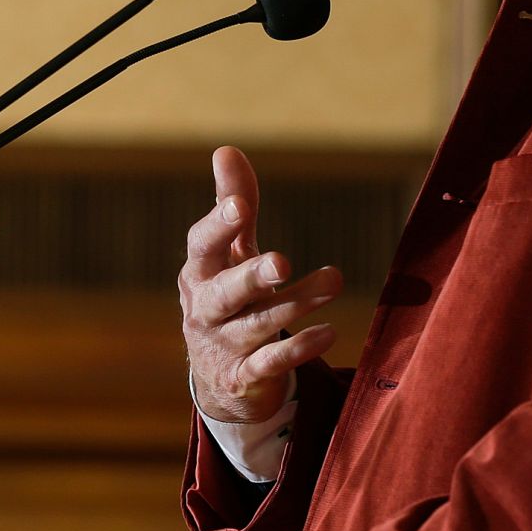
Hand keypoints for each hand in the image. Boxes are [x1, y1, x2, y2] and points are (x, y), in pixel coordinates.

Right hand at [178, 146, 342, 424]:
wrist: (220, 380)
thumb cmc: (228, 299)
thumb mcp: (229, 254)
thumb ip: (233, 205)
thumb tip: (225, 150)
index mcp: (197, 273)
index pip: (202, 245)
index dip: (219, 225)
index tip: (240, 205)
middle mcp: (205, 310)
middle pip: (225, 292)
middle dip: (252, 276)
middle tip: (283, 261)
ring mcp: (224, 346)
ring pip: (259, 325)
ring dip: (296, 303)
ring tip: (334, 280)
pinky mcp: (246, 377)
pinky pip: (272, 363)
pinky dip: (299, 348)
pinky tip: (329, 331)